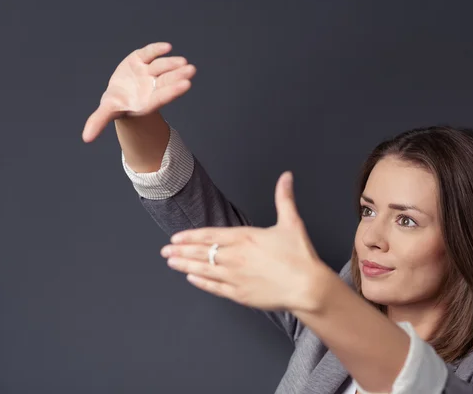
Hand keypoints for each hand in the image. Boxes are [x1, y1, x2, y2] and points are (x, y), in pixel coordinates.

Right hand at [82, 42, 195, 141]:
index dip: (173, 90)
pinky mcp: (142, 60)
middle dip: (178, 76)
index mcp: (146, 101)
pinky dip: (158, 50)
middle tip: (191, 71)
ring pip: (162, 67)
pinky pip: (151, 54)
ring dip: (172, 63)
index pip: (162, 96)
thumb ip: (98, 122)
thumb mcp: (108, 112)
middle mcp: (151, 86)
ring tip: (184, 62)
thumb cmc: (118, 105)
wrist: (122, 94)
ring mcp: (148, 72)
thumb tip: (85, 138)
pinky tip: (167, 47)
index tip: (186, 85)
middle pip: (167, 81)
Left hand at [161, 171, 328, 311]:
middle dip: (181, 251)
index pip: (210, 235)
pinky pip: (214, 287)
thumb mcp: (291, 222)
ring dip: (185, 266)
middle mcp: (235, 257)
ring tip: (172, 263)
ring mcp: (235, 277)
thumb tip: (286, 176)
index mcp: (245, 238)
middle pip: (202, 252)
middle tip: (165, 251)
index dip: (191, 237)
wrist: (307, 287)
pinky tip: (191, 279)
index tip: (176, 238)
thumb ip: (284, 198)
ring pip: (204, 270)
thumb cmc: (300, 256)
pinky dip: (201, 282)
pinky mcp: (239, 294)